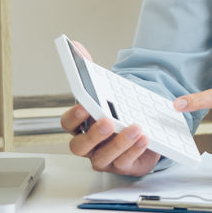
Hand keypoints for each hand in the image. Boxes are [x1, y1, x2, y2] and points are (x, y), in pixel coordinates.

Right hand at [59, 40, 157, 176]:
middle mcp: (89, 145)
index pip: (67, 124)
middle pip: (80, 146)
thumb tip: (76, 46)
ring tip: (135, 127)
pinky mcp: (122, 166)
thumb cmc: (117, 111)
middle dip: (93, 134)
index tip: (84, 106)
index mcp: (81, 125)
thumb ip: (89, 69)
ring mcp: (104, 158)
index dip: (74, 117)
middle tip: (107, 121)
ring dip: (119, 143)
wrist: (140, 129)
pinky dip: (134, 150)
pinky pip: (124, 162)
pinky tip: (144, 138)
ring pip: (103, 157)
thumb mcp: (105, 90)